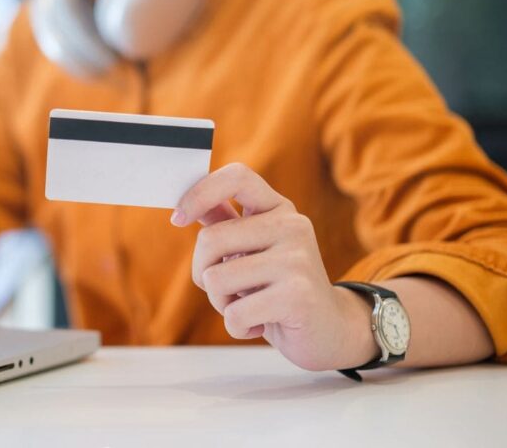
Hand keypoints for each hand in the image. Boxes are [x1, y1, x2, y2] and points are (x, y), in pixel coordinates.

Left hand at [170, 163, 377, 370]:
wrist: (329, 329)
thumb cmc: (279, 288)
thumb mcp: (253, 249)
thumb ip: (225, 224)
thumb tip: (187, 200)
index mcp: (278, 209)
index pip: (237, 177)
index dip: (199, 193)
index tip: (177, 218)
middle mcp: (292, 226)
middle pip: (209, 239)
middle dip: (202, 272)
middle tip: (228, 289)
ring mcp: (297, 259)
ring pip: (216, 280)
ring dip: (221, 303)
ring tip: (249, 306)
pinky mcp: (297, 296)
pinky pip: (234, 313)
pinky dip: (237, 327)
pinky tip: (260, 325)